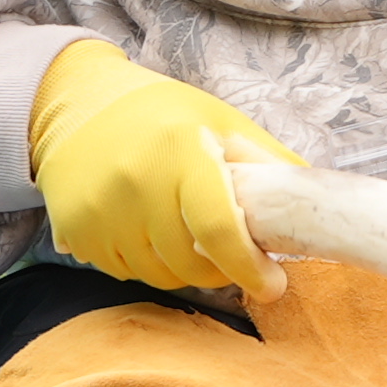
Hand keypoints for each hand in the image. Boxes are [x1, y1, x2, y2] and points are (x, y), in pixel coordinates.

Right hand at [26, 39, 294, 295]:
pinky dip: (147, 264)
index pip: (220, 231)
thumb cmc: (162, 112)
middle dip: (223, 272)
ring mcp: (100, 211)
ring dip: (185, 271)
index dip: (250, 268)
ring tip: (193, 242)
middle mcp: (136, 184)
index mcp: (182, 154)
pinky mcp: (74, 229)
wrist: (78, 100)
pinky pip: (123, 271)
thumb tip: (312, 201)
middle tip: (236, 260)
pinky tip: (153, 234)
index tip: (273, 286)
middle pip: (190, 264)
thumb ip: (266, 162)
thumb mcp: (220, 121)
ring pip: (158, 275)